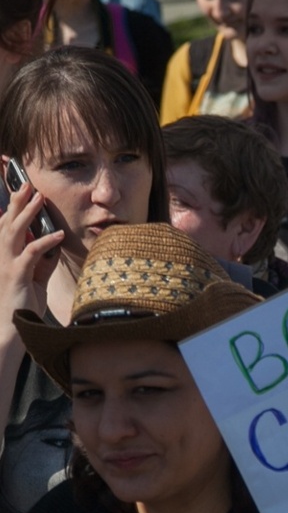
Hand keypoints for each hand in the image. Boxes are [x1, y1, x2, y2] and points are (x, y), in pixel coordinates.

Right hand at [0, 173, 63, 322]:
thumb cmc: (21, 304)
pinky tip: (57, 234)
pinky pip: (31, 254)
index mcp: (4, 256)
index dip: (13, 208)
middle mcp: (1, 257)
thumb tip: (52, 244)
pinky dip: (45, 242)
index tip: (23, 190)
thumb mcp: (35, 278)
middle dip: (18, 202)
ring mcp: (7, 265)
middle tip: (28, 184)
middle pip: (8, 223)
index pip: (6, 226)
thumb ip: (41, 260)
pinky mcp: (17, 276)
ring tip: (40, 198)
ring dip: (28, 214)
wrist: (11, 328)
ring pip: (15, 233)